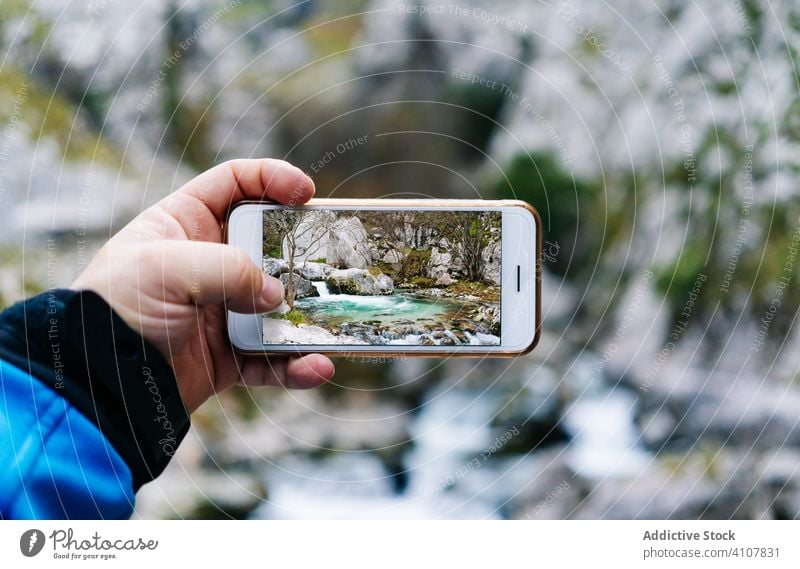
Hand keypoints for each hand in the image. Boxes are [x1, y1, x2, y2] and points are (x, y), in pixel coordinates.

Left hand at [72, 159, 333, 412]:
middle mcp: (207, 264)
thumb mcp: (169, 268)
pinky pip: (272, 359)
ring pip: (279, 307)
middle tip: (328, 259)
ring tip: (331, 323)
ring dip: (308, 316)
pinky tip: (317, 367)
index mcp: (184, 224)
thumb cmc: (118, 307)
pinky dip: (296, 366)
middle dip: (301, 252)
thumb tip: (276, 296)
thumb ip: (230, 269)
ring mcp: (221, 311)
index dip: (272, 179)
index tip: (305, 192)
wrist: (98, 381)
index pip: (234, 184)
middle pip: (269, 246)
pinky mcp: (228, 356)